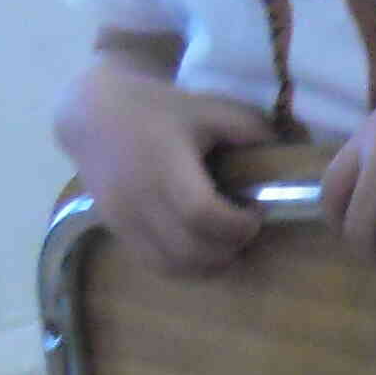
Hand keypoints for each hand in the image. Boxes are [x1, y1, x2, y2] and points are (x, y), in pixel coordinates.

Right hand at [80, 68, 272, 275]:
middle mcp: (140, 199)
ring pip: (173, 266)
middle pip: (191, 250)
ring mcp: (124, 220)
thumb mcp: (206, 107)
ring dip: (209, 264)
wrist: (93, 113)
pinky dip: (185, 267)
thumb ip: (247, 129)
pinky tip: (201, 247)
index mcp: (164, 165)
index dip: (238, 224)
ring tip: (226, 240)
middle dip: (230, 248)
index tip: (255, 211)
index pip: (202, 215)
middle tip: (245, 227)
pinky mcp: (117, 231)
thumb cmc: (157, 108)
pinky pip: (155, 265)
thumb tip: (282, 154)